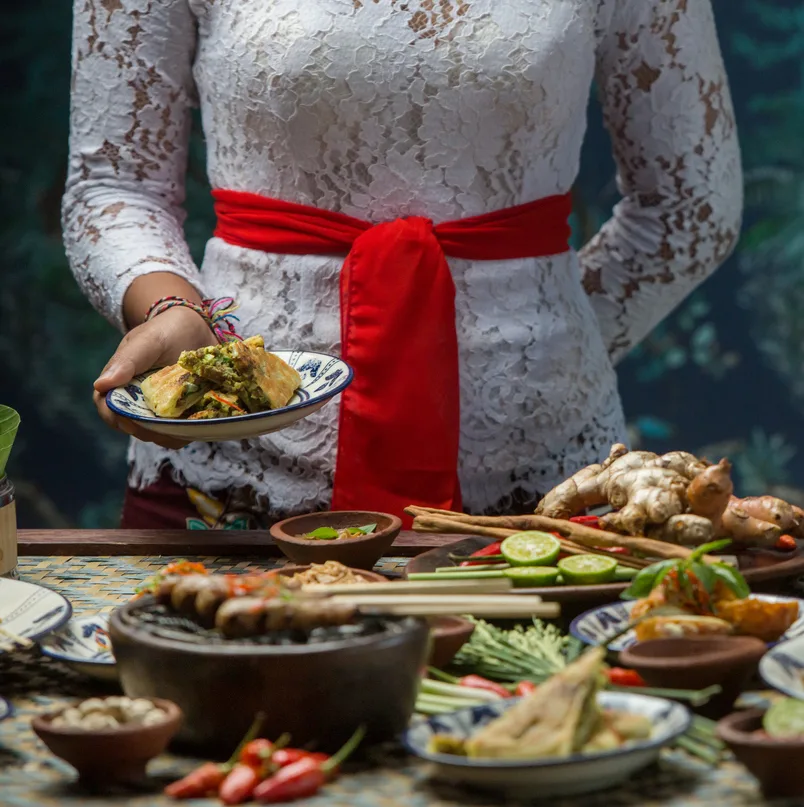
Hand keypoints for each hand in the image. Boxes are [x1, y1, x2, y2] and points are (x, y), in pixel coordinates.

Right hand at [93, 306, 216, 448]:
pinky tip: (198, 425)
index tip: (132, 420)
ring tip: (185, 427)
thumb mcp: (148, 340)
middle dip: (148, 431)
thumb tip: (101, 385)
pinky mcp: (182, 412)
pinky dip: (187, 432)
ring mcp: (160, 408)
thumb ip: (128, 360)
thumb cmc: (168, 330)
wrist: (200, 328)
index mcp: (120, 382)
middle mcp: (138, 399)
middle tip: (168, 425)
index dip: (117, 418)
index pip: (108, 408)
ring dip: (169, 435)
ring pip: (157, 434)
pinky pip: (181, 431)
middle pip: (133, 427)